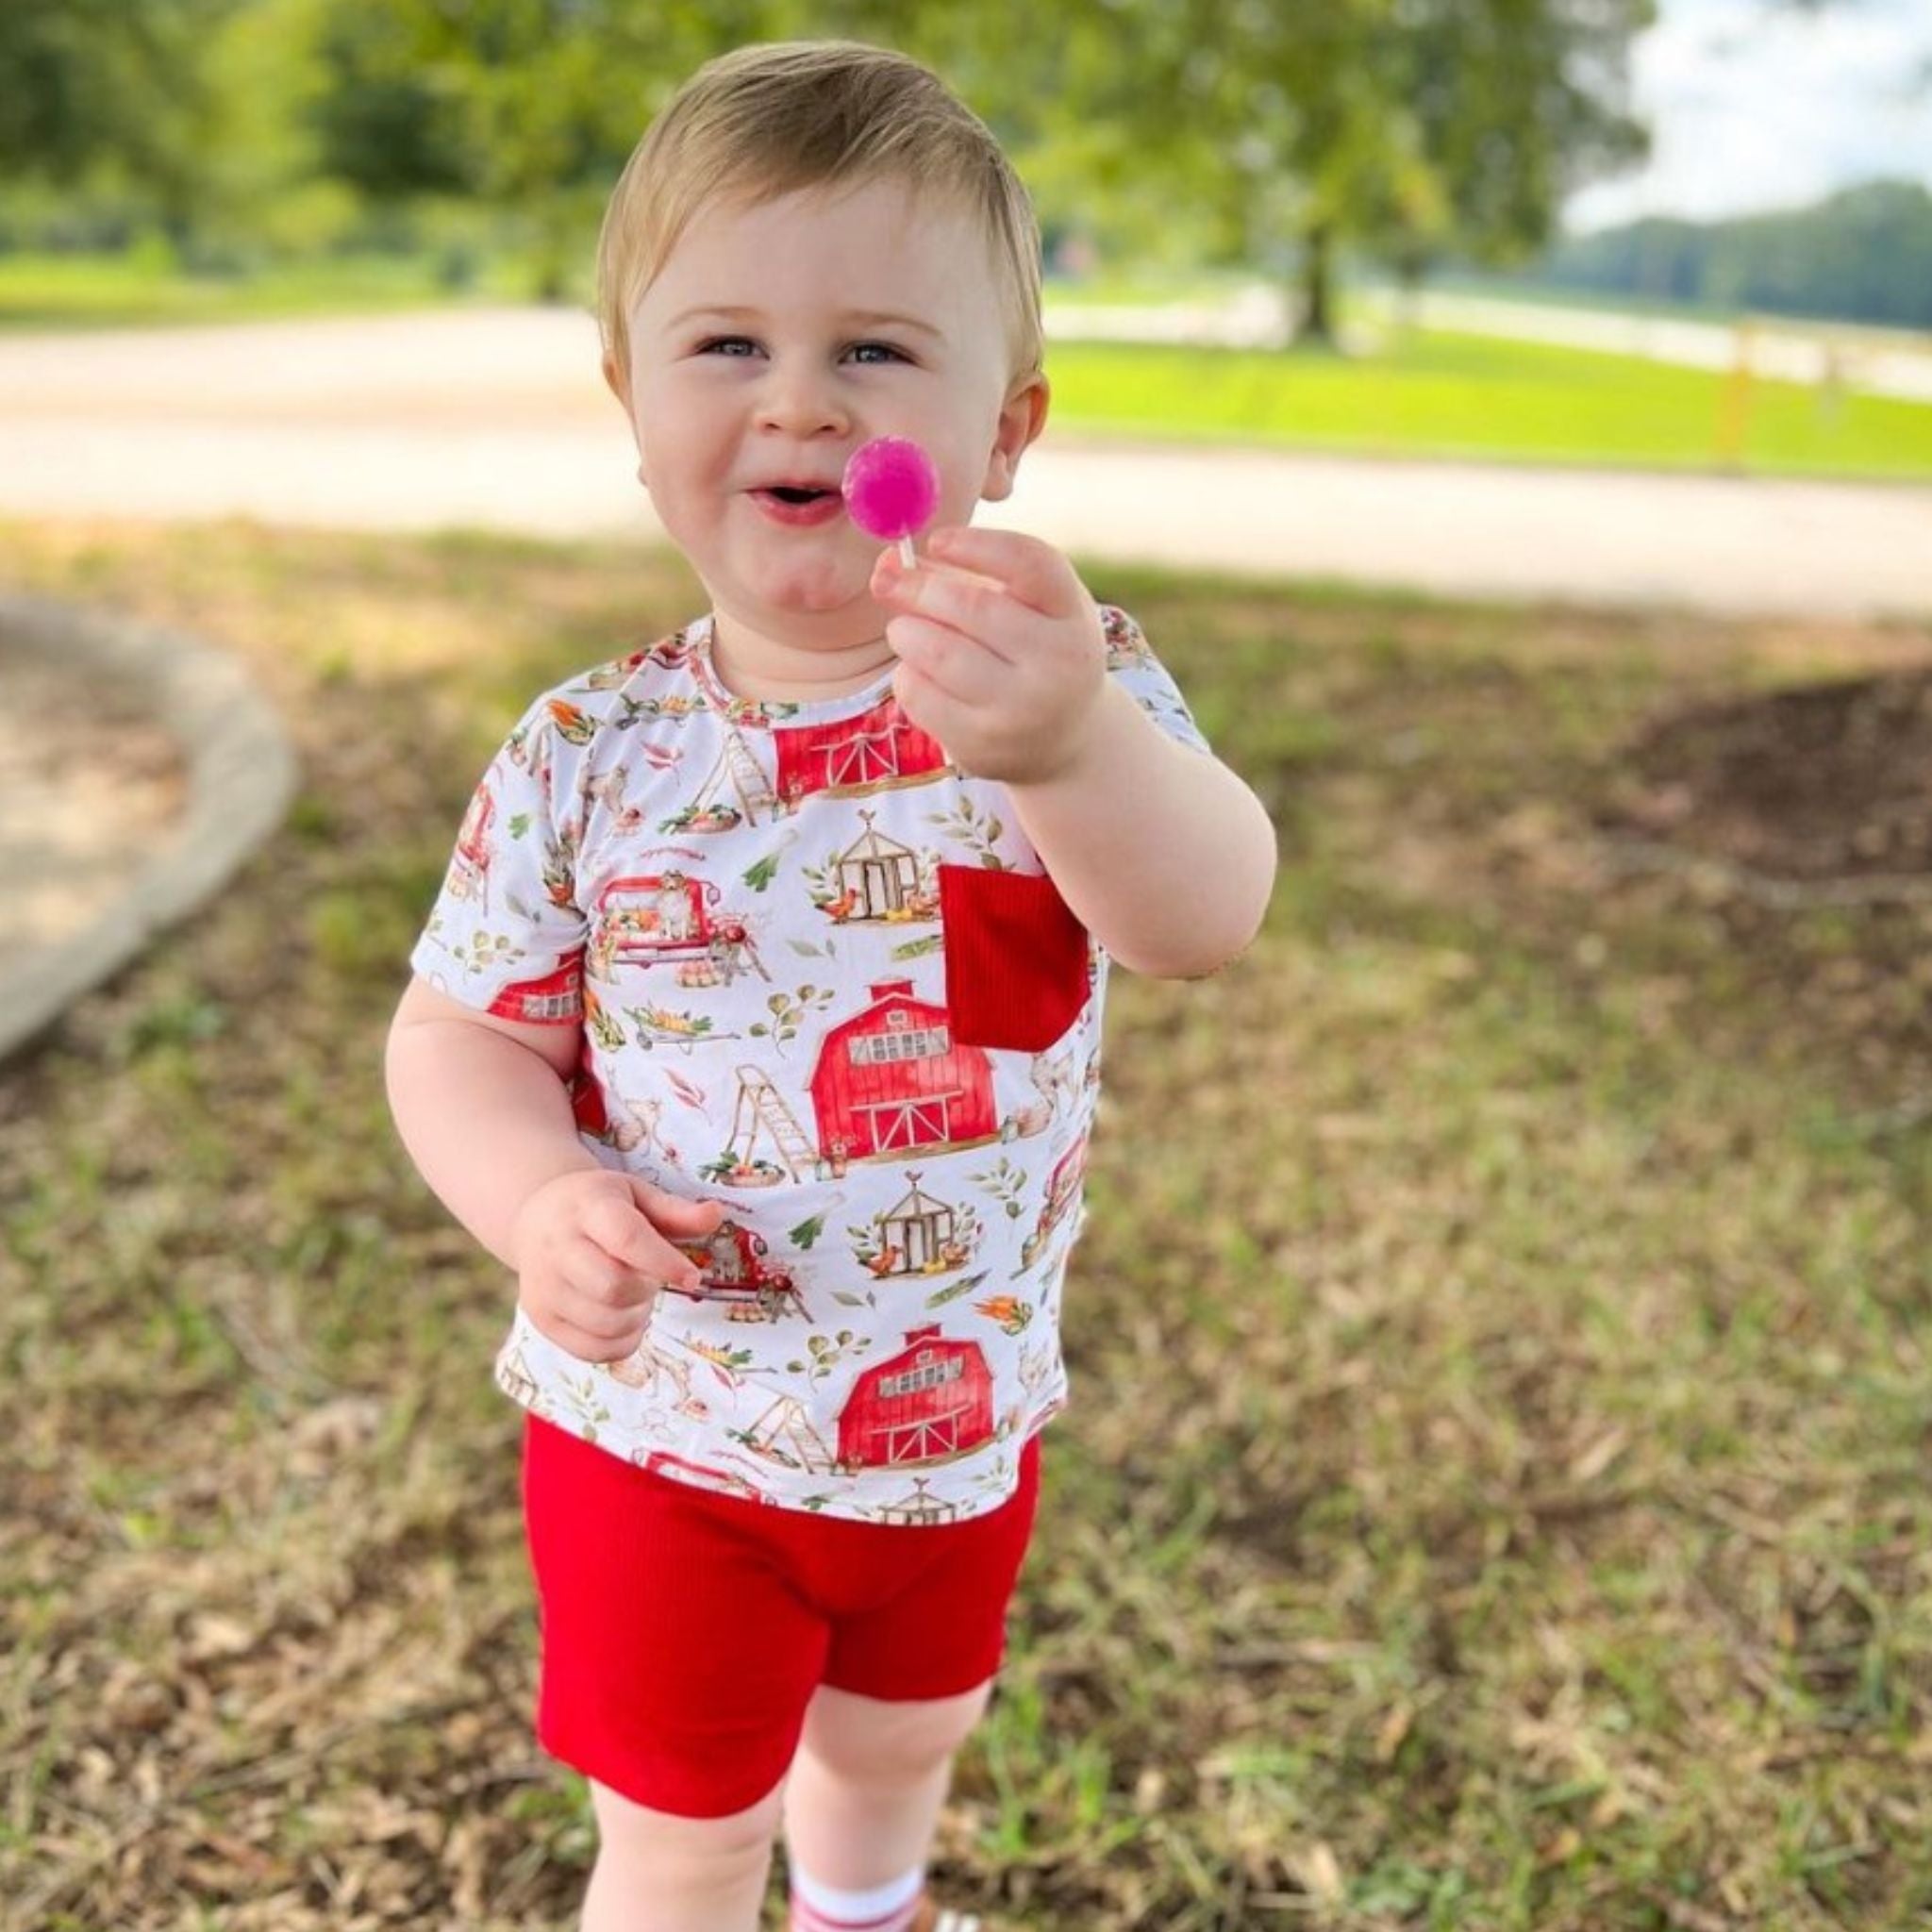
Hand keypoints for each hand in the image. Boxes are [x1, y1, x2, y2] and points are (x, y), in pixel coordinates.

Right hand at [509, 1169, 725, 1361]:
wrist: (536, 1217)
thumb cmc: (599, 1207)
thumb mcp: (637, 1195)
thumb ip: (677, 1211)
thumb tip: (716, 1215)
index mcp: (586, 1208)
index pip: (625, 1239)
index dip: (665, 1263)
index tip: (692, 1278)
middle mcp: (557, 1247)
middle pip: (613, 1287)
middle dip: (647, 1289)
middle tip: (650, 1278)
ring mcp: (544, 1287)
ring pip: (605, 1323)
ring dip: (637, 1318)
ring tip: (636, 1295)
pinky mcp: (542, 1318)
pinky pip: (592, 1350)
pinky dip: (622, 1343)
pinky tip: (624, 1318)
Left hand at [870, 526, 1107, 786]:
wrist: (1062, 741)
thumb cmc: (1033, 652)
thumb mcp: (1023, 607)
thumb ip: (963, 575)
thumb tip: (888, 564)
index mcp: (1072, 614)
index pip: (1030, 564)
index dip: (977, 545)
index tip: (936, 541)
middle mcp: (1057, 662)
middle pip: (973, 606)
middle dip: (918, 587)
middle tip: (889, 580)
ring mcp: (1021, 708)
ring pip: (937, 651)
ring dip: (905, 631)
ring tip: (905, 631)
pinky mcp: (981, 743)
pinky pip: (919, 693)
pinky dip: (906, 673)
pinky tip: (918, 671)